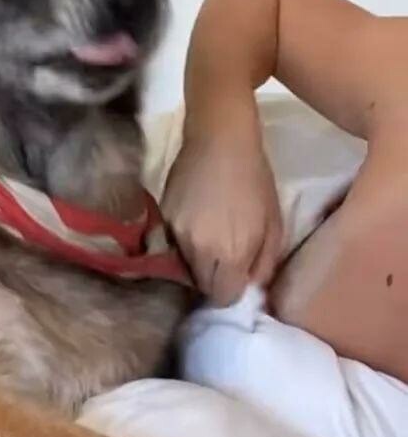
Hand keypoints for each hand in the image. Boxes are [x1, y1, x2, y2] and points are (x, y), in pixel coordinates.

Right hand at [160, 114, 283, 304]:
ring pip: (185, 265)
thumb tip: (253, 287)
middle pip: (202, 285)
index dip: (233, 290)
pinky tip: (197, 221)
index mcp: (230, 254)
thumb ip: (265, 263)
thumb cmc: (255, 179)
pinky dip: (184, 240)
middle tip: (226, 258)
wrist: (220, 139)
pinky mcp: (163, 217)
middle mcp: (198, 251)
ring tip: (210, 236)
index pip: (225, 297)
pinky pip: (173, 243)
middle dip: (215, 278)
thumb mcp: (274, 223)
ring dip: (198, 260)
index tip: (238, 276)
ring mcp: (176, 234)